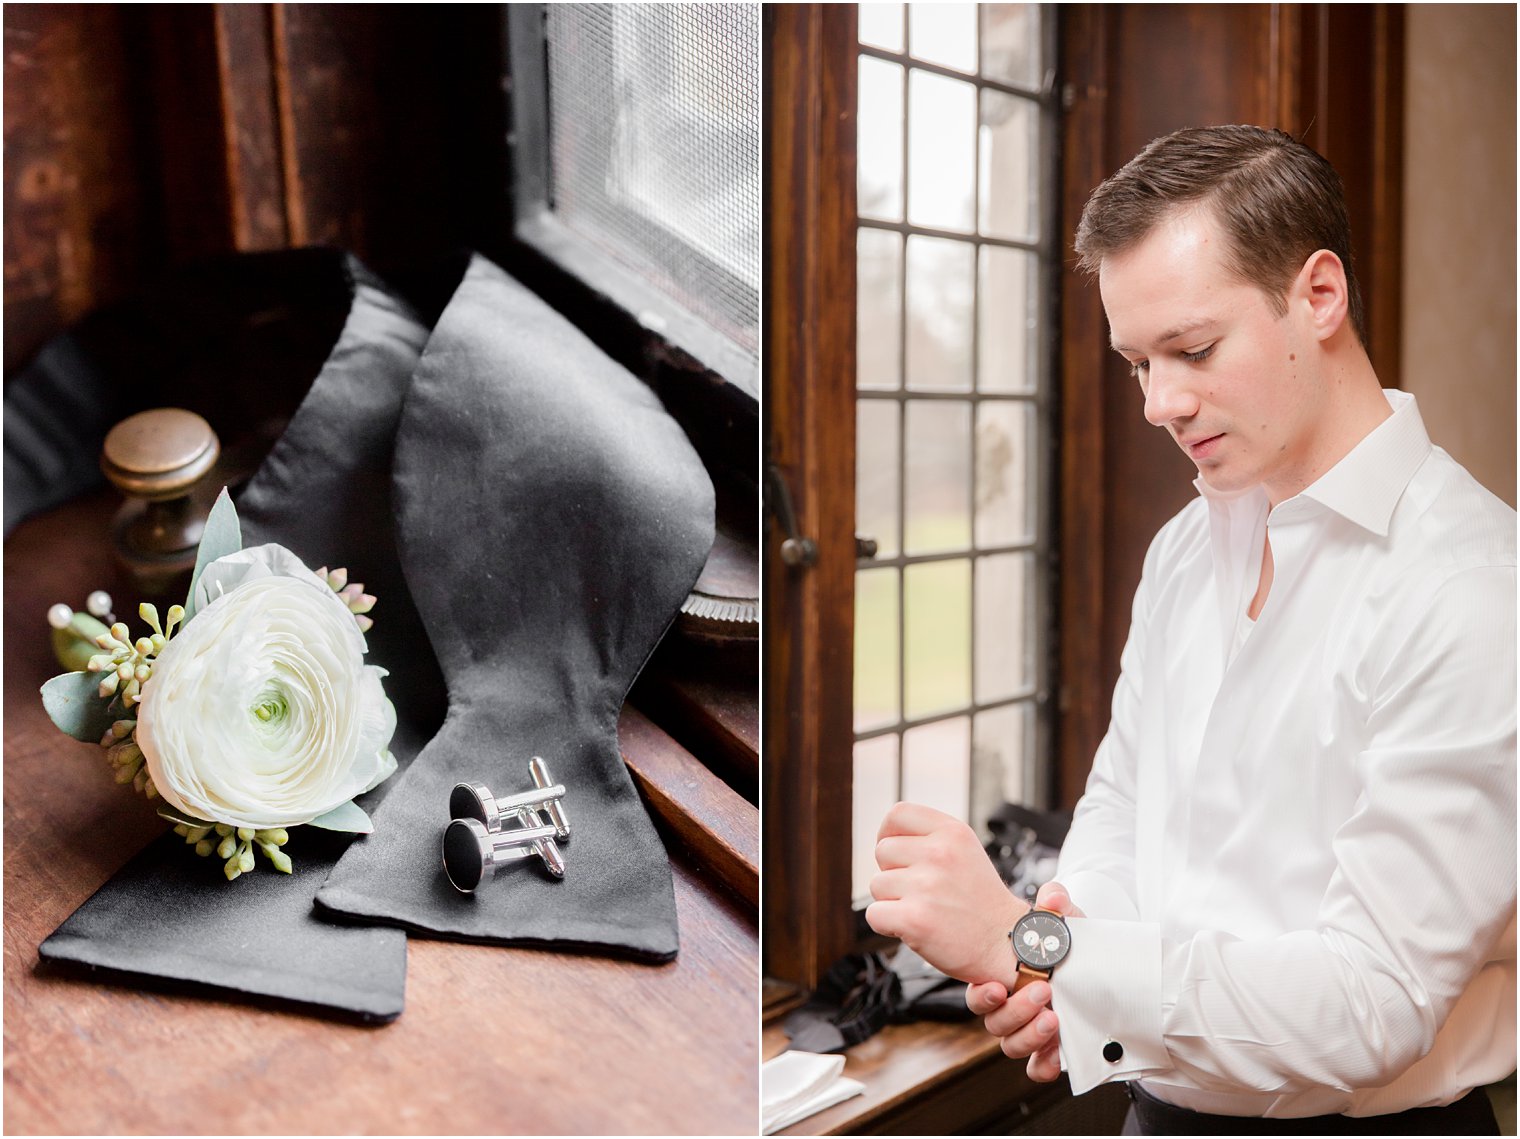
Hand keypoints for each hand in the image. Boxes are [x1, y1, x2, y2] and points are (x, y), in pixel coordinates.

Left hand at [864, 802, 1023, 983]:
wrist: (1006, 945)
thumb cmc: (981, 902)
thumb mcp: (965, 852)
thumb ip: (929, 839)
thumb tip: (885, 839)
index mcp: (953, 832)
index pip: (898, 814)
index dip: (889, 833)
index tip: (897, 854)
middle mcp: (940, 853)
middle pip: (883, 851)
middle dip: (894, 872)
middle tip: (921, 891)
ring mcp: (926, 886)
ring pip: (877, 885)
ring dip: (892, 901)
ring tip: (925, 910)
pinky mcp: (915, 918)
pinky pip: (874, 915)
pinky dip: (887, 925)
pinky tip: (915, 928)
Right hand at [965, 881, 1084, 1081]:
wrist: (1102, 973)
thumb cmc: (1071, 948)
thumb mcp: (1067, 923)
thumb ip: (1057, 905)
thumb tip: (1053, 895)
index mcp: (1006, 978)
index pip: (980, 993)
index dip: (983, 995)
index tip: (998, 986)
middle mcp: (1012, 1007)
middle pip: (993, 1022)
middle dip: (1014, 1010)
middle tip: (1041, 992)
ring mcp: (1029, 1030)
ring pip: (1010, 1045)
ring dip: (1029, 1035)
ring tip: (1053, 1019)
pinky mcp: (1049, 1050)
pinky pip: (1036, 1068)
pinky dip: (1043, 1065)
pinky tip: (1057, 1055)